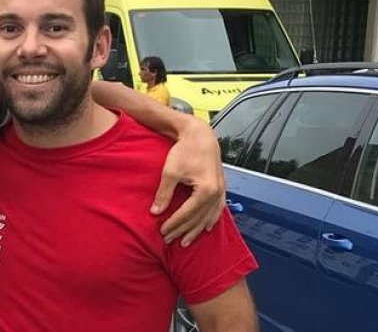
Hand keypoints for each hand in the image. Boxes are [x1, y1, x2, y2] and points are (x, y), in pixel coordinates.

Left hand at [152, 117, 225, 245]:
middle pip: (198, 218)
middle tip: (169, 240)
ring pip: (209, 216)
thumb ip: (164, 193)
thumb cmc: (185, 151)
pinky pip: (218, 209)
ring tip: (186, 241)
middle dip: (183, 230)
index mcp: (206, 190)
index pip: (187, 213)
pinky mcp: (221, 187)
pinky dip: (211, 219)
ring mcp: (221, 191)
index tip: (163, 231)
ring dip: (196, 230)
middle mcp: (217, 193)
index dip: (174, 224)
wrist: (200, 135)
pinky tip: (206, 228)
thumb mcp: (170, 171)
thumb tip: (155, 212)